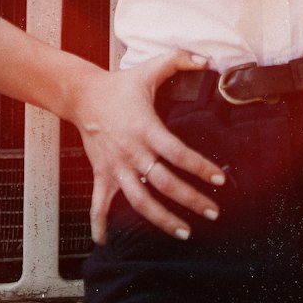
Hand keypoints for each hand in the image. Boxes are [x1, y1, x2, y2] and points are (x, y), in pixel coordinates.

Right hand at [70, 51, 226, 242]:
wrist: (83, 95)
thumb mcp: (150, 68)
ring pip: (139, 201)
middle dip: (190, 200)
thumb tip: (205, 60)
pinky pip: (99, 204)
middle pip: (164, 183)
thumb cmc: (119, 85)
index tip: (220, 180)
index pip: (177, 153)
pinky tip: (106, 242)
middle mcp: (132, 151)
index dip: (200, 167)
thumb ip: (179, 60)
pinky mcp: (102, 174)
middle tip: (213, 212)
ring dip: (162, 219)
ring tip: (184, 232)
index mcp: (145, 128)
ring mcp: (116, 166)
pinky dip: (101, 224)